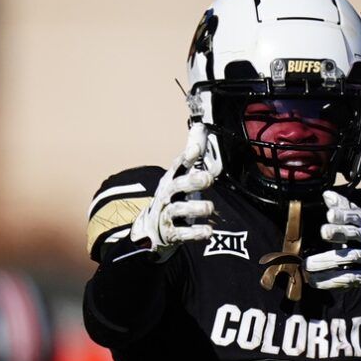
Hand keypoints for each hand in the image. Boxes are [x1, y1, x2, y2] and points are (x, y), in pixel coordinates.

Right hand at [128, 124, 216, 257]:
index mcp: (171, 180)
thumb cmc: (172, 198)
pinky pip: (182, 233)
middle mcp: (167, 195)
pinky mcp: (170, 233)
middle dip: (192, 181)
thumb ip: (192, 155)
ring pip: (177, 209)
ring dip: (194, 207)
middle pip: (176, 186)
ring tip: (209, 208)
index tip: (196, 148)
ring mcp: (167, 214)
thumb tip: (200, 127)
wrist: (151, 230)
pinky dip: (194, 233)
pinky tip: (208, 232)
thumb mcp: (179, 176)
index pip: (178, 166)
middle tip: (208, 177)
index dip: (186, 157)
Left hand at [306, 191, 360, 297]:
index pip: (356, 216)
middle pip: (355, 234)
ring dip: (328, 260)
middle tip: (323, 232)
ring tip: (308, 264)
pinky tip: (315, 281)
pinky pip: (349, 278)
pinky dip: (331, 280)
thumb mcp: (360, 222)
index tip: (330, 214)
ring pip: (350, 257)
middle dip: (339, 232)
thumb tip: (327, 194)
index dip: (343, 215)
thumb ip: (343, 209)